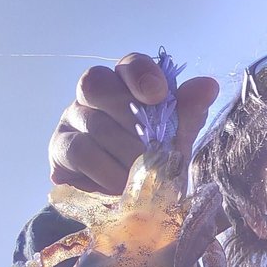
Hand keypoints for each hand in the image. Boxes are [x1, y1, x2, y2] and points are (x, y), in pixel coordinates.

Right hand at [49, 52, 218, 194]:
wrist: (131, 202)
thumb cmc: (154, 162)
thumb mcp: (176, 140)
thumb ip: (188, 114)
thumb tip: (208, 86)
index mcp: (126, 84)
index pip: (129, 64)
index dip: (141, 75)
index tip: (159, 95)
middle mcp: (94, 94)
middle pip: (97, 85)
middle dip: (130, 120)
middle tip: (151, 151)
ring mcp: (72, 118)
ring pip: (93, 123)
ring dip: (124, 155)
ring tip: (142, 178)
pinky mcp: (59, 147)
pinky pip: (79, 151)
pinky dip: (105, 171)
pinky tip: (119, 187)